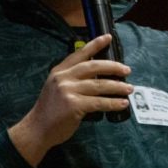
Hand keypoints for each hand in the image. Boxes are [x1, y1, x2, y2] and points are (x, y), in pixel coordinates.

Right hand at [9, 35, 132, 165]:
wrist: (37, 128)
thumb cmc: (50, 110)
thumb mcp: (57, 88)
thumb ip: (72, 79)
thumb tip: (98, 77)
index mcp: (59, 71)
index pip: (80, 54)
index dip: (95, 44)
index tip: (108, 38)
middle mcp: (63, 78)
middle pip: (94, 66)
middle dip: (113, 67)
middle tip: (127, 70)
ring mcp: (68, 91)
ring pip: (99, 85)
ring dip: (118, 86)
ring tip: (129, 89)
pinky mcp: (74, 105)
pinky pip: (99, 102)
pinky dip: (113, 103)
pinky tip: (122, 103)